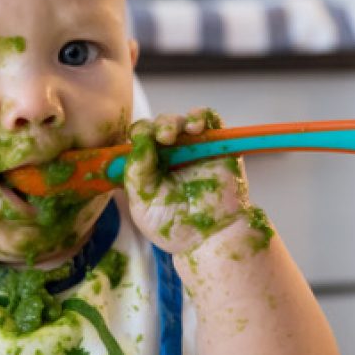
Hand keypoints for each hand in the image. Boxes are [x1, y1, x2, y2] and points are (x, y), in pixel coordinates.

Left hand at [124, 108, 268, 259]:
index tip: (139, 139)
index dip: (139, 133)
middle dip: (157, 125)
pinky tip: (194, 127)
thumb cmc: (174, 226)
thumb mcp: (141, 201)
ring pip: (182, 120)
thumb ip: (136, 171)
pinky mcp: (217, 147)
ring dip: (175, 121)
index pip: (140, 137)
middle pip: (160, 124)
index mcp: (150, 165)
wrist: (209, 239)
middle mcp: (171, 155)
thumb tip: (139, 140)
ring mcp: (195, 150)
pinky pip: (211, 121)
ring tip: (172, 134)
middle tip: (162, 138)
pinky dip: (201, 116)